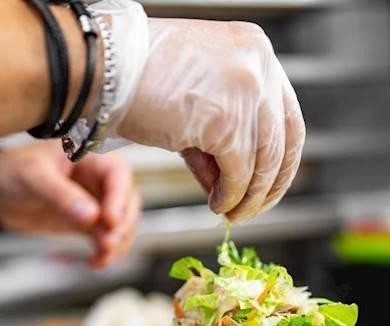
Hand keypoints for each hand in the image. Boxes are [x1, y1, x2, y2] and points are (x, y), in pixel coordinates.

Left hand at [0, 141, 140, 267]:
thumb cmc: (11, 172)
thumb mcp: (33, 178)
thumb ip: (61, 195)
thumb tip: (90, 216)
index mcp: (89, 156)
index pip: (117, 175)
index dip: (119, 198)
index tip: (109, 221)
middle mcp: (97, 178)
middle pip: (127, 201)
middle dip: (123, 224)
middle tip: (109, 243)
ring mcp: (94, 201)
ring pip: (121, 223)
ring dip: (117, 242)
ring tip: (102, 258)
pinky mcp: (87, 222)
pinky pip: (105, 238)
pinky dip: (105, 252)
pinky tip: (95, 263)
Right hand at [96, 4, 304, 221]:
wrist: (103, 68)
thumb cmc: (137, 78)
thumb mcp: (196, 95)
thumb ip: (224, 130)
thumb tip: (237, 182)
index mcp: (255, 49)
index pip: (286, 114)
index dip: (281, 157)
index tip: (270, 184)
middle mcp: (259, 65)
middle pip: (283, 140)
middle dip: (269, 184)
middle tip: (252, 208)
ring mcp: (247, 91)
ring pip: (264, 161)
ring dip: (249, 196)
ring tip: (232, 212)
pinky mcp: (227, 120)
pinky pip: (239, 172)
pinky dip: (230, 196)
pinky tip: (217, 205)